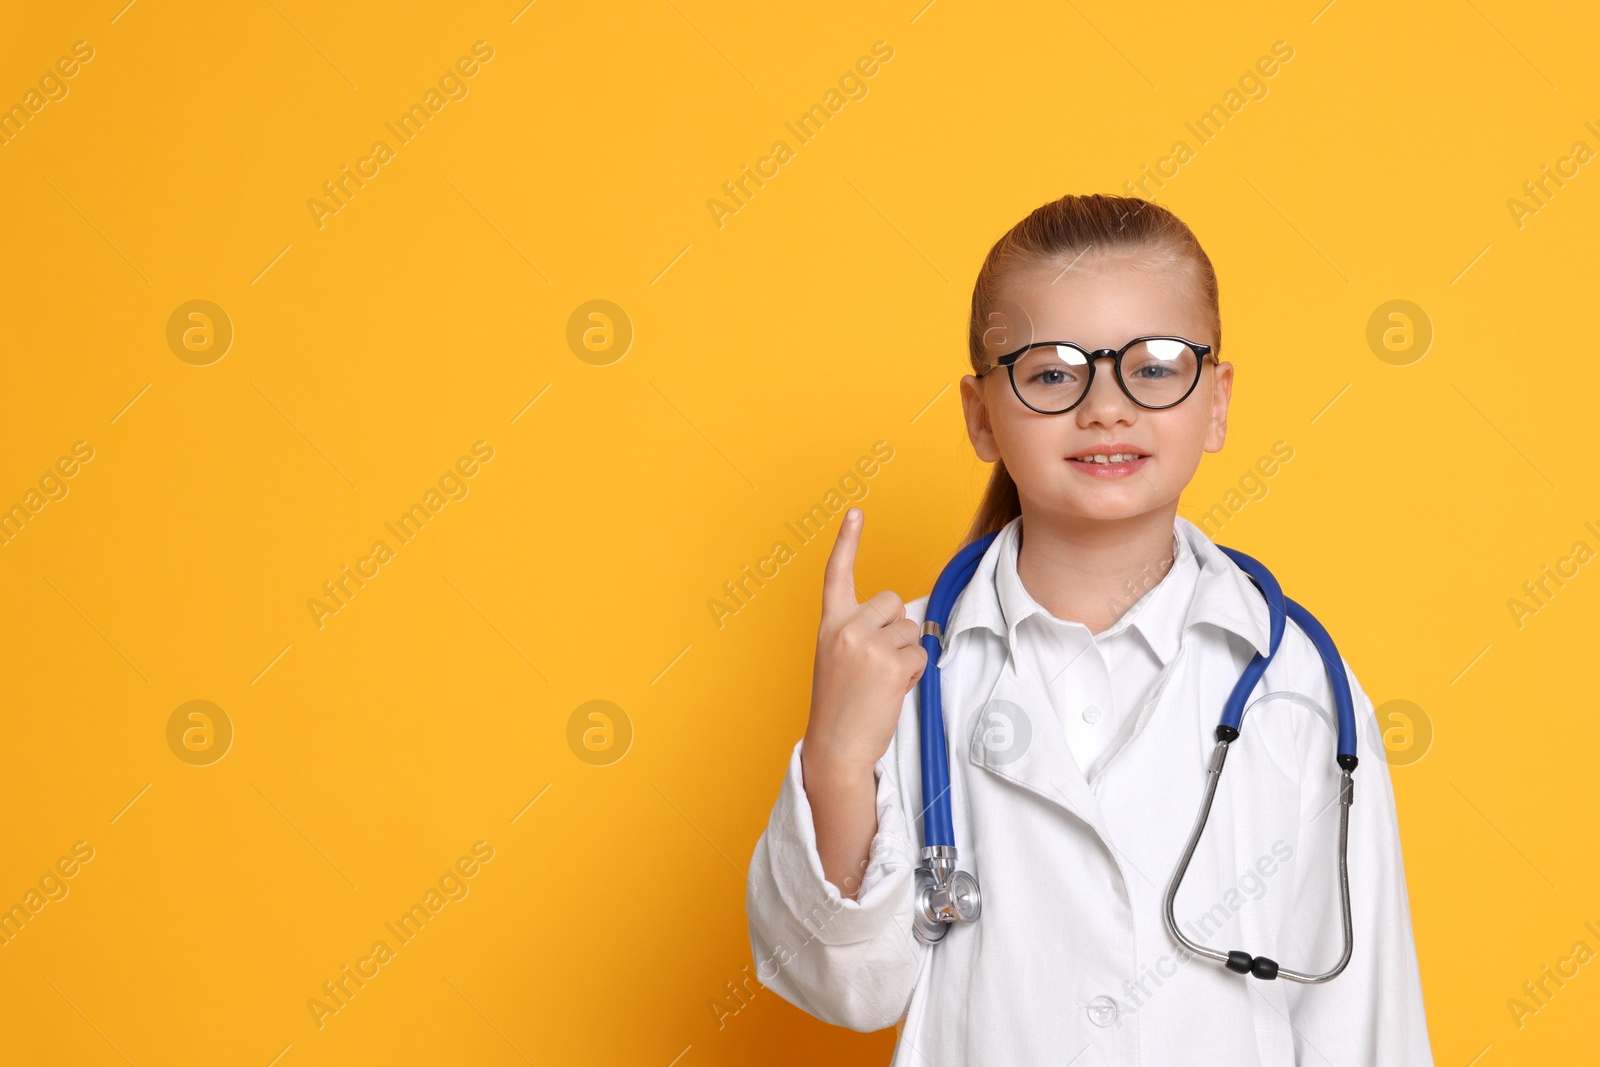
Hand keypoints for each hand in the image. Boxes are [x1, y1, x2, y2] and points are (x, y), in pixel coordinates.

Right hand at [802, 508, 926, 773]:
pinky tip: (892, 691)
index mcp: (829, 625)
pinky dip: (913, 674)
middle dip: (895, 628)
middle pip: (892, 601)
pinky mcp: (891, 664)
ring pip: (911, 630)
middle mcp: (846, 628)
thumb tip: (901, 621)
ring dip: (905, 655)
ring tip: (881, 683)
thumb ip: (859, 632)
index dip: (847, 541)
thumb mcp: (837, 659)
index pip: (836, 574)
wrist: (836, 747)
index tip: (856, 513)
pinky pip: (920, 655)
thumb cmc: (840, 708)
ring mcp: (868, 645)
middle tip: (877, 664)